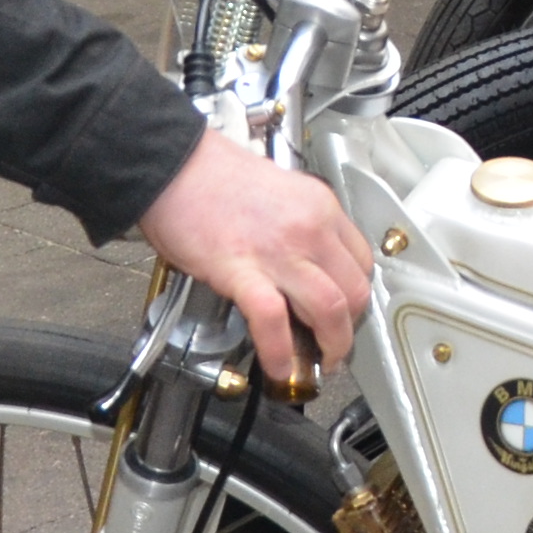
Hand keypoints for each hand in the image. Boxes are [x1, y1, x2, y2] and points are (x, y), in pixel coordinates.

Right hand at [137, 133, 375, 379]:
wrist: (172, 165)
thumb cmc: (213, 176)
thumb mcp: (280, 190)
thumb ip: (300, 225)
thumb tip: (307, 263)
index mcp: (319, 207)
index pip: (361, 261)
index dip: (356, 294)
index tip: (346, 310)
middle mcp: (309, 228)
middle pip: (355, 290)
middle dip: (349, 326)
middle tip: (334, 343)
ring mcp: (278, 251)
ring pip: (331, 309)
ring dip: (331, 345)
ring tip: (318, 362)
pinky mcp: (241, 270)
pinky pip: (273, 320)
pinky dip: (280, 352)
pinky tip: (278, 367)